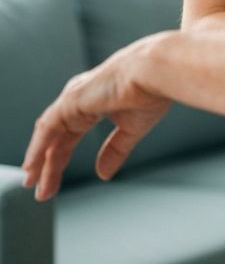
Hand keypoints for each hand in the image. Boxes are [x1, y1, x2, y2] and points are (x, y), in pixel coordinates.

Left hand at [22, 38, 170, 200]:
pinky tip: (32, 166)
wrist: (154, 73)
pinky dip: (37, 148)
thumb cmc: (151, 90)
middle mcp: (81, 99)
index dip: (60, 160)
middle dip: (49, 165)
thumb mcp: (132, 128)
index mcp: (96, 102)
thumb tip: (103, 172)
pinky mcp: (70, 101)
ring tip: (32, 183)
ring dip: (39, 160)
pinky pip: (46, 128)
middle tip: (43, 190)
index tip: (52, 181)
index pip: (70, 136)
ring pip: (49, 134)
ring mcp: (74, 99)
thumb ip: (115, 150)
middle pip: (57, 138)